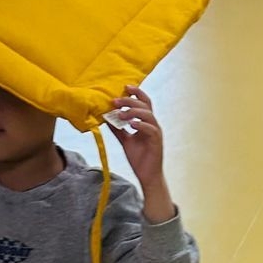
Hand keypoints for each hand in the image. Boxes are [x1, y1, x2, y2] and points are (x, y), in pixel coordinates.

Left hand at [107, 85, 173, 218]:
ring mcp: (155, 132)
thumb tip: (106, 118)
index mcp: (146, 122)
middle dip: (129, 101)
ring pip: (148, 115)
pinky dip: (140, 125)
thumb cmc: (139, 158)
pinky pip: (150, 129)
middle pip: (144, 105)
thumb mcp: (125, 141)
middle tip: (115, 101)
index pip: (143, 102)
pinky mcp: (156, 142)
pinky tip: (131, 125)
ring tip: (121, 114)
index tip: (124, 87)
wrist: (147, 175)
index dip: (136, 93)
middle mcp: (152, 124)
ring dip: (133, 112)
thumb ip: (118, 129)